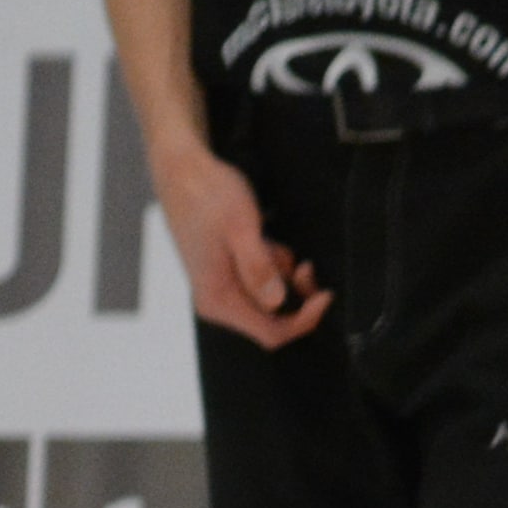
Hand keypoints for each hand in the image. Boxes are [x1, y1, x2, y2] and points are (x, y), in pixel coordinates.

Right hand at [157, 139, 328, 348]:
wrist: (182, 173)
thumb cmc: (207, 195)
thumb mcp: (241, 228)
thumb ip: (258, 268)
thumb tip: (277, 302)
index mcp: (218, 299)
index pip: (270, 333)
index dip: (304, 320)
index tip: (325, 295)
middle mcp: (217, 301)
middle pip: (272, 319)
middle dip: (295, 294)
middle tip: (306, 265)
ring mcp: (221, 288)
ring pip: (268, 299)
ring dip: (282, 274)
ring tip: (272, 242)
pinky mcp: (225, 274)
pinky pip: (259, 281)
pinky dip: (271, 264)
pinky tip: (262, 241)